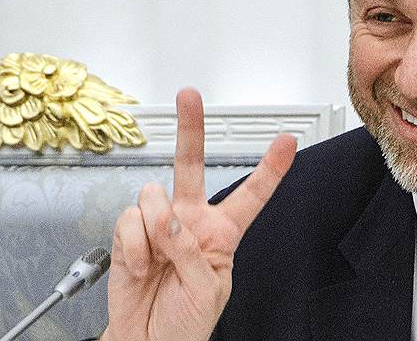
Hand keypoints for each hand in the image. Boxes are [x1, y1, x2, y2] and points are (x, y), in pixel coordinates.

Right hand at [100, 88, 295, 340]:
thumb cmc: (185, 322)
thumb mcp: (209, 289)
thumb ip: (193, 251)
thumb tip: (168, 220)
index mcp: (223, 233)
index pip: (252, 195)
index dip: (271, 168)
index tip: (287, 141)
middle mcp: (191, 221)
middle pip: (193, 166)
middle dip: (191, 128)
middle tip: (190, 96)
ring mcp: (158, 226)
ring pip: (154, 195)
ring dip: (155, 228)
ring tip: (157, 257)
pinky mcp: (129, 235)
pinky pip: (129, 220)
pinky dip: (132, 245)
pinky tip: (140, 264)